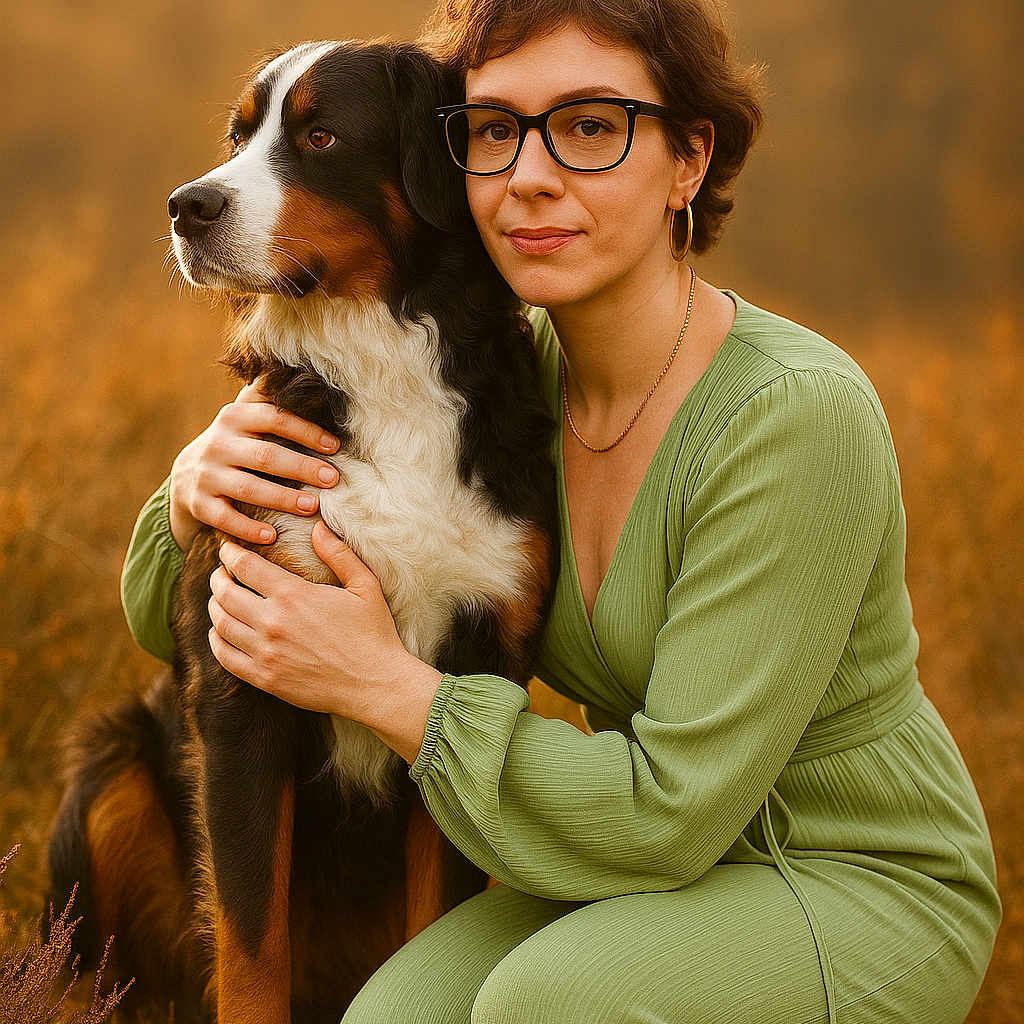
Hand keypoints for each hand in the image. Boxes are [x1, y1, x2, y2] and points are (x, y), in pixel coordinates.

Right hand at [168, 376, 342, 551]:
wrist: (187, 475)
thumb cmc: (235, 445)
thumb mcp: (246, 420)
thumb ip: (270, 402)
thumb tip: (309, 377)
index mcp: (235, 418)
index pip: (275, 419)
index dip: (306, 431)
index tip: (335, 446)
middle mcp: (218, 444)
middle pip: (266, 456)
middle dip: (302, 467)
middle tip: (333, 479)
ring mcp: (206, 475)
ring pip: (248, 488)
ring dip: (282, 498)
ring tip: (312, 506)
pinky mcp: (199, 504)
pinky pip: (225, 518)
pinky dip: (248, 528)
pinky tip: (272, 536)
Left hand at [206, 520, 419, 722]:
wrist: (375, 684)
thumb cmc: (374, 633)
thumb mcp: (365, 586)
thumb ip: (339, 554)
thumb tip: (319, 527)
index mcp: (294, 595)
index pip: (245, 566)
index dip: (230, 554)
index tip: (228, 550)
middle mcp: (273, 622)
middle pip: (225, 593)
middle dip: (218, 578)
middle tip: (221, 573)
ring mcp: (266, 653)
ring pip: (221, 623)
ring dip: (215, 607)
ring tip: (220, 599)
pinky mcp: (265, 678)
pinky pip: (225, 657)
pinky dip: (216, 640)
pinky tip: (221, 632)